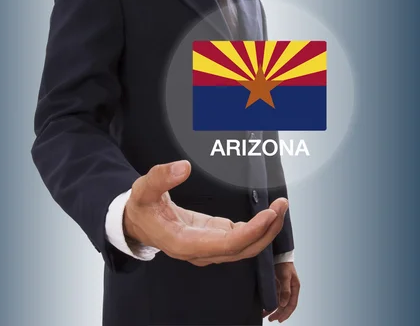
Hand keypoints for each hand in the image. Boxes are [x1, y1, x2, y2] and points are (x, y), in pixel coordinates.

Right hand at [123, 160, 288, 265]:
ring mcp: (210, 247)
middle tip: (282, 205)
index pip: (227, 245)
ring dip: (266, 230)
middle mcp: (202, 251)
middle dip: (267, 231)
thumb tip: (184, 167)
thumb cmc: (141, 208)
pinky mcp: (215, 238)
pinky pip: (242, 238)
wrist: (138, 223)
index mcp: (185, 243)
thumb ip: (161, 178)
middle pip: (243, 250)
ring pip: (245, 247)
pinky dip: (257, 227)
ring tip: (281, 207)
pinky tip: (269, 213)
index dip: (251, 232)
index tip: (269, 215)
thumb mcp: (143, 189)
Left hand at [264, 262, 299, 321]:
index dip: (286, 313)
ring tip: (265, 315)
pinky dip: (270, 302)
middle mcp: (289, 289)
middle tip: (271, 319)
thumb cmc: (284, 264)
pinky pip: (274, 296)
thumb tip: (284, 304)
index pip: (292, 304)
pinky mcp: (277, 285)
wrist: (278, 254)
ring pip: (278, 302)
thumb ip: (285, 290)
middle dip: (278, 313)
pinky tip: (264, 306)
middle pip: (285, 305)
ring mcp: (283, 288)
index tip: (279, 319)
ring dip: (273, 309)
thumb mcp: (285, 277)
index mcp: (295, 288)